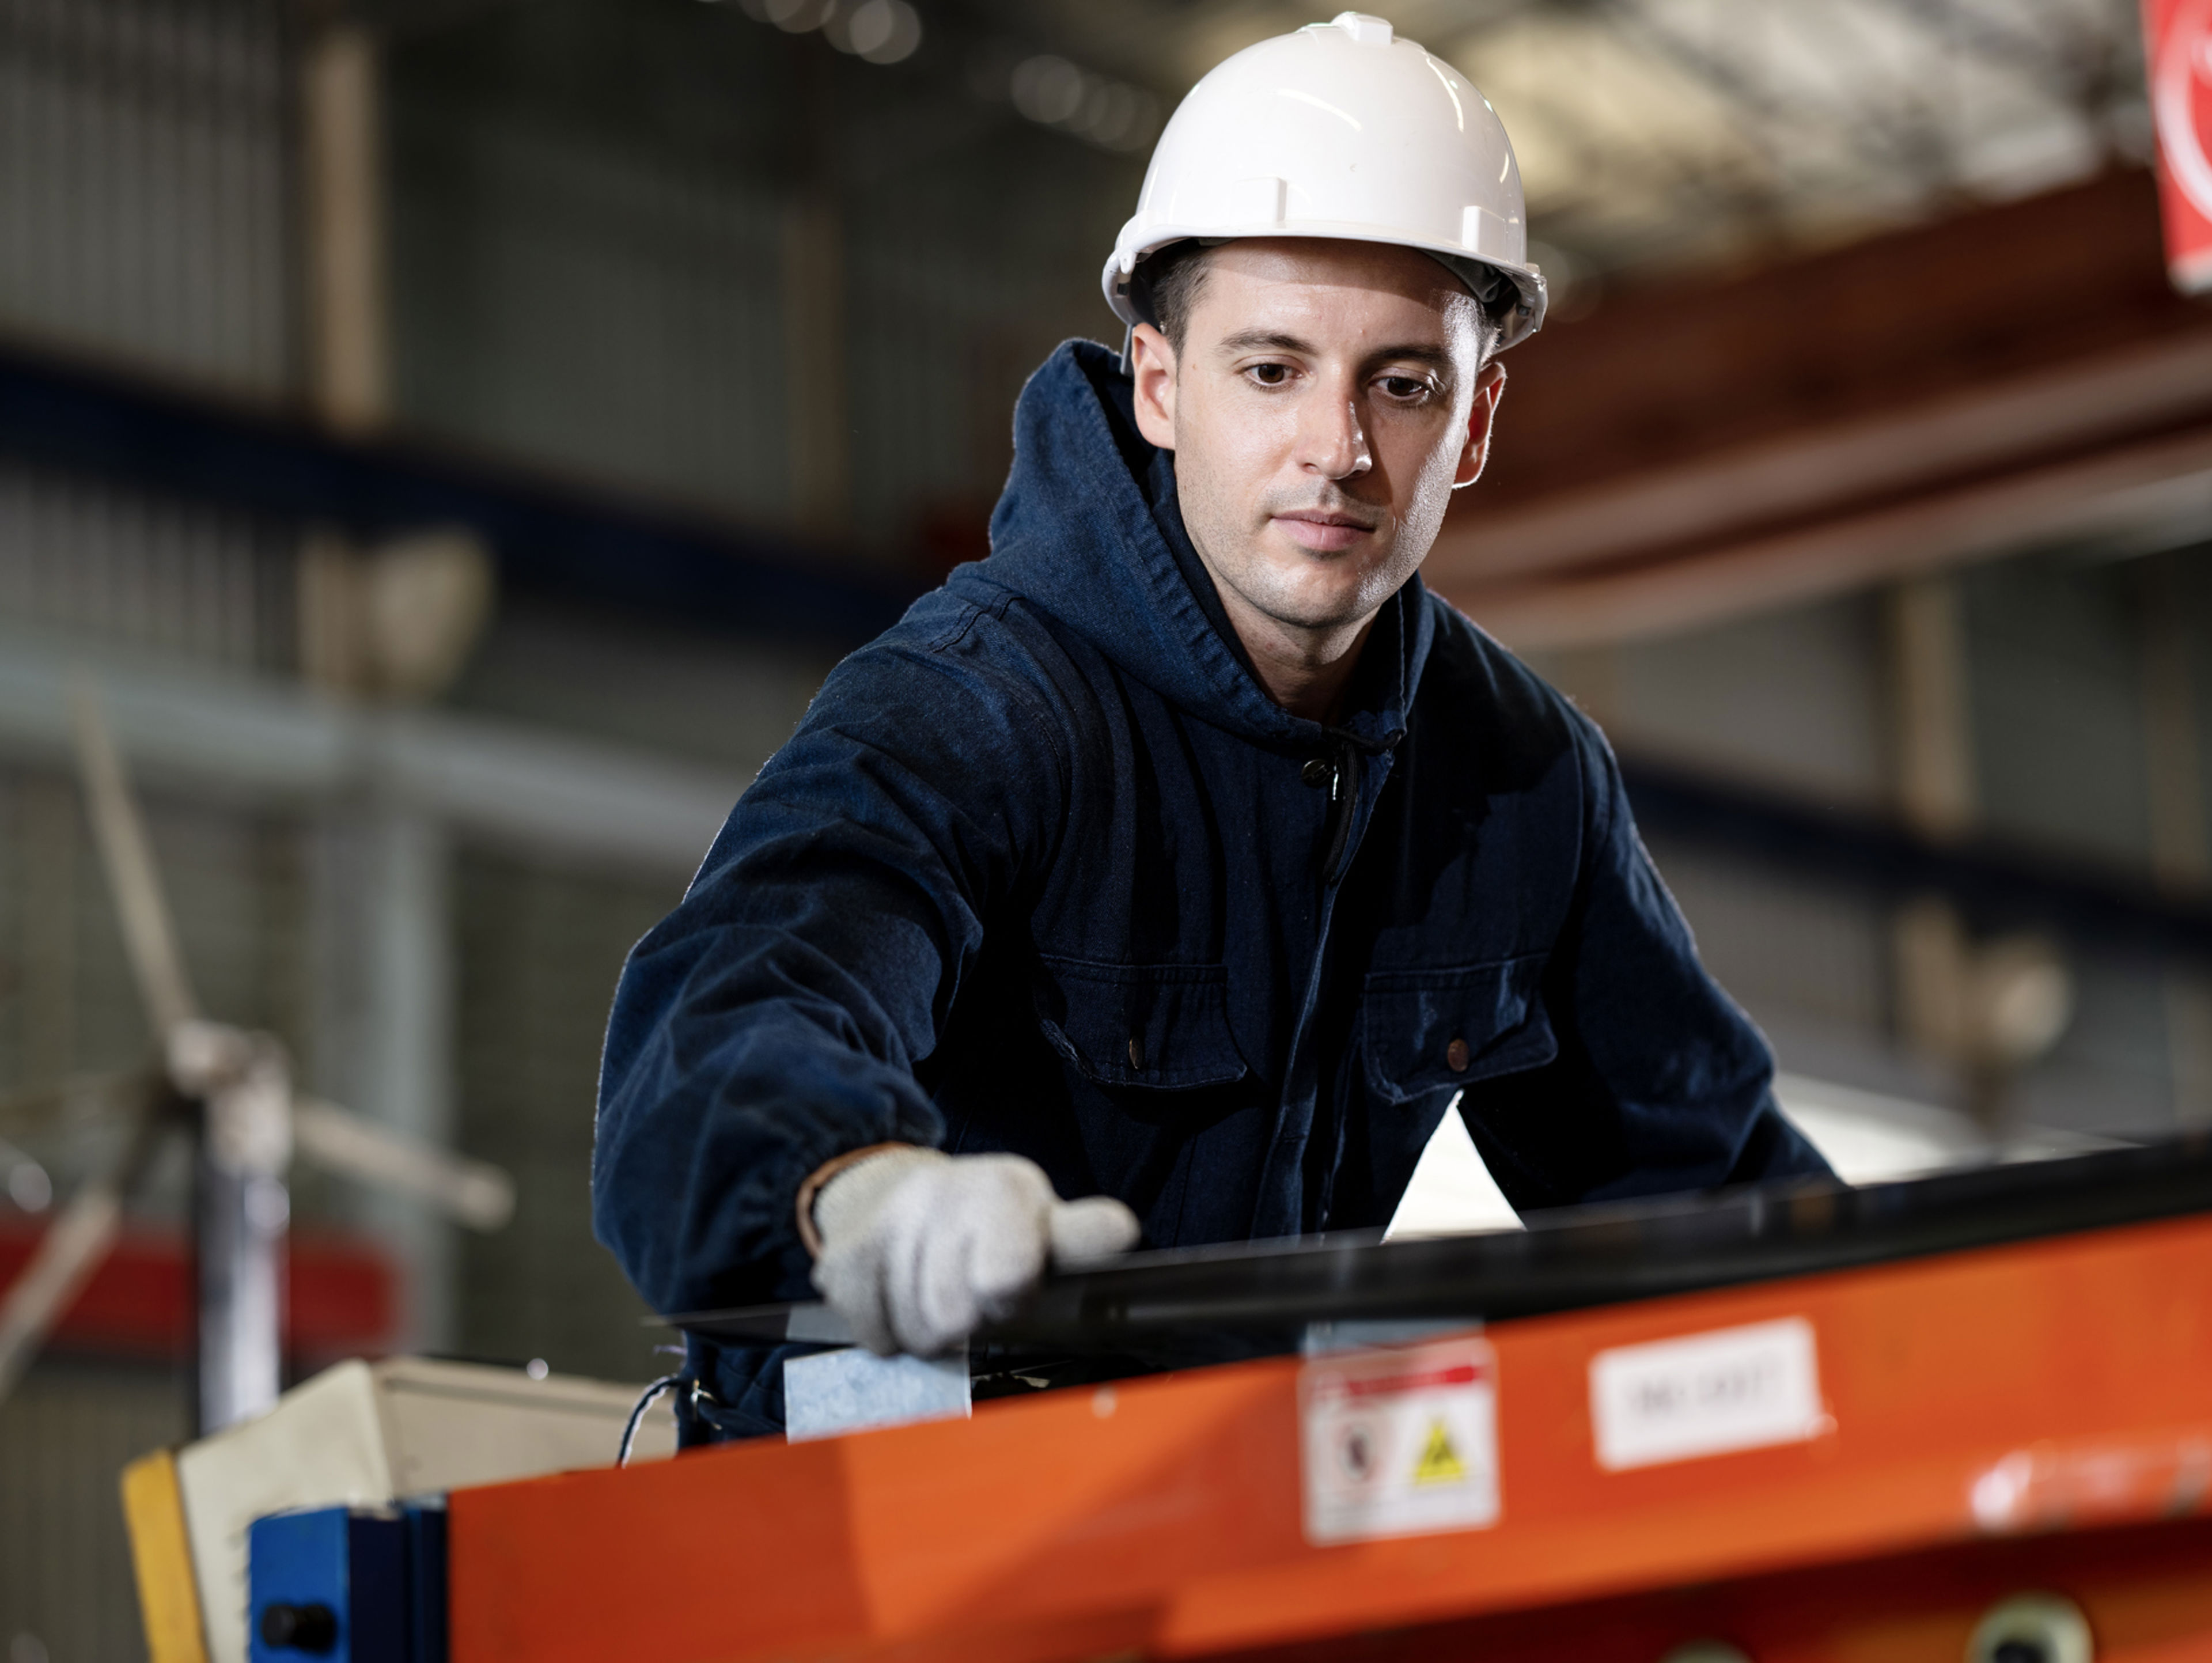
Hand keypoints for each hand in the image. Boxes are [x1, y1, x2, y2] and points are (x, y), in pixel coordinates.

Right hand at [809, 1148, 1139, 1355]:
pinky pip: (876, 1334)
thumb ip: (1080, 1236)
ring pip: (921, 1332)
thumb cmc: (982, 1222)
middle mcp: (944, 1195)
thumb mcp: (1042, 1221)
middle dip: (970, 1319)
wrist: (886, 1191)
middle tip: (971, 1293)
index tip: (1007, 1287)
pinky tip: (898, 1294)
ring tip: (936, 1291)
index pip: (1008, 1256)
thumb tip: (1119, 1229)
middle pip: (960, 1317)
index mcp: (1004, 1188)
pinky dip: (889, 1330)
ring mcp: (889, 1225)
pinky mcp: (843, 1257)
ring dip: (931, 1328)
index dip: (1007, 1281)